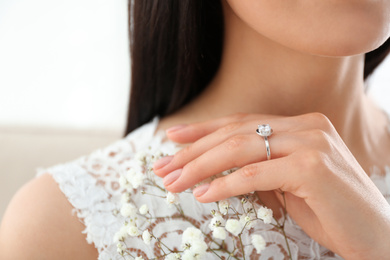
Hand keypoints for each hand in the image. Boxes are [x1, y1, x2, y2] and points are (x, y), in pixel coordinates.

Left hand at [153, 113, 389, 258]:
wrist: (375, 234)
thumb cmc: (328, 209)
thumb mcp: (286, 183)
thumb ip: (258, 168)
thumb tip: (213, 171)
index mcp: (299, 124)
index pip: (240, 121)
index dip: (203, 129)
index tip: (172, 138)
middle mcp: (305, 126)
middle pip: (234, 132)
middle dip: (193, 151)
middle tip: (164, 167)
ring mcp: (311, 143)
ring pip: (240, 147)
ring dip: (200, 166)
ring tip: (174, 182)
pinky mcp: (313, 167)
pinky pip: (255, 173)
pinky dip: (224, 184)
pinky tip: (202, 194)